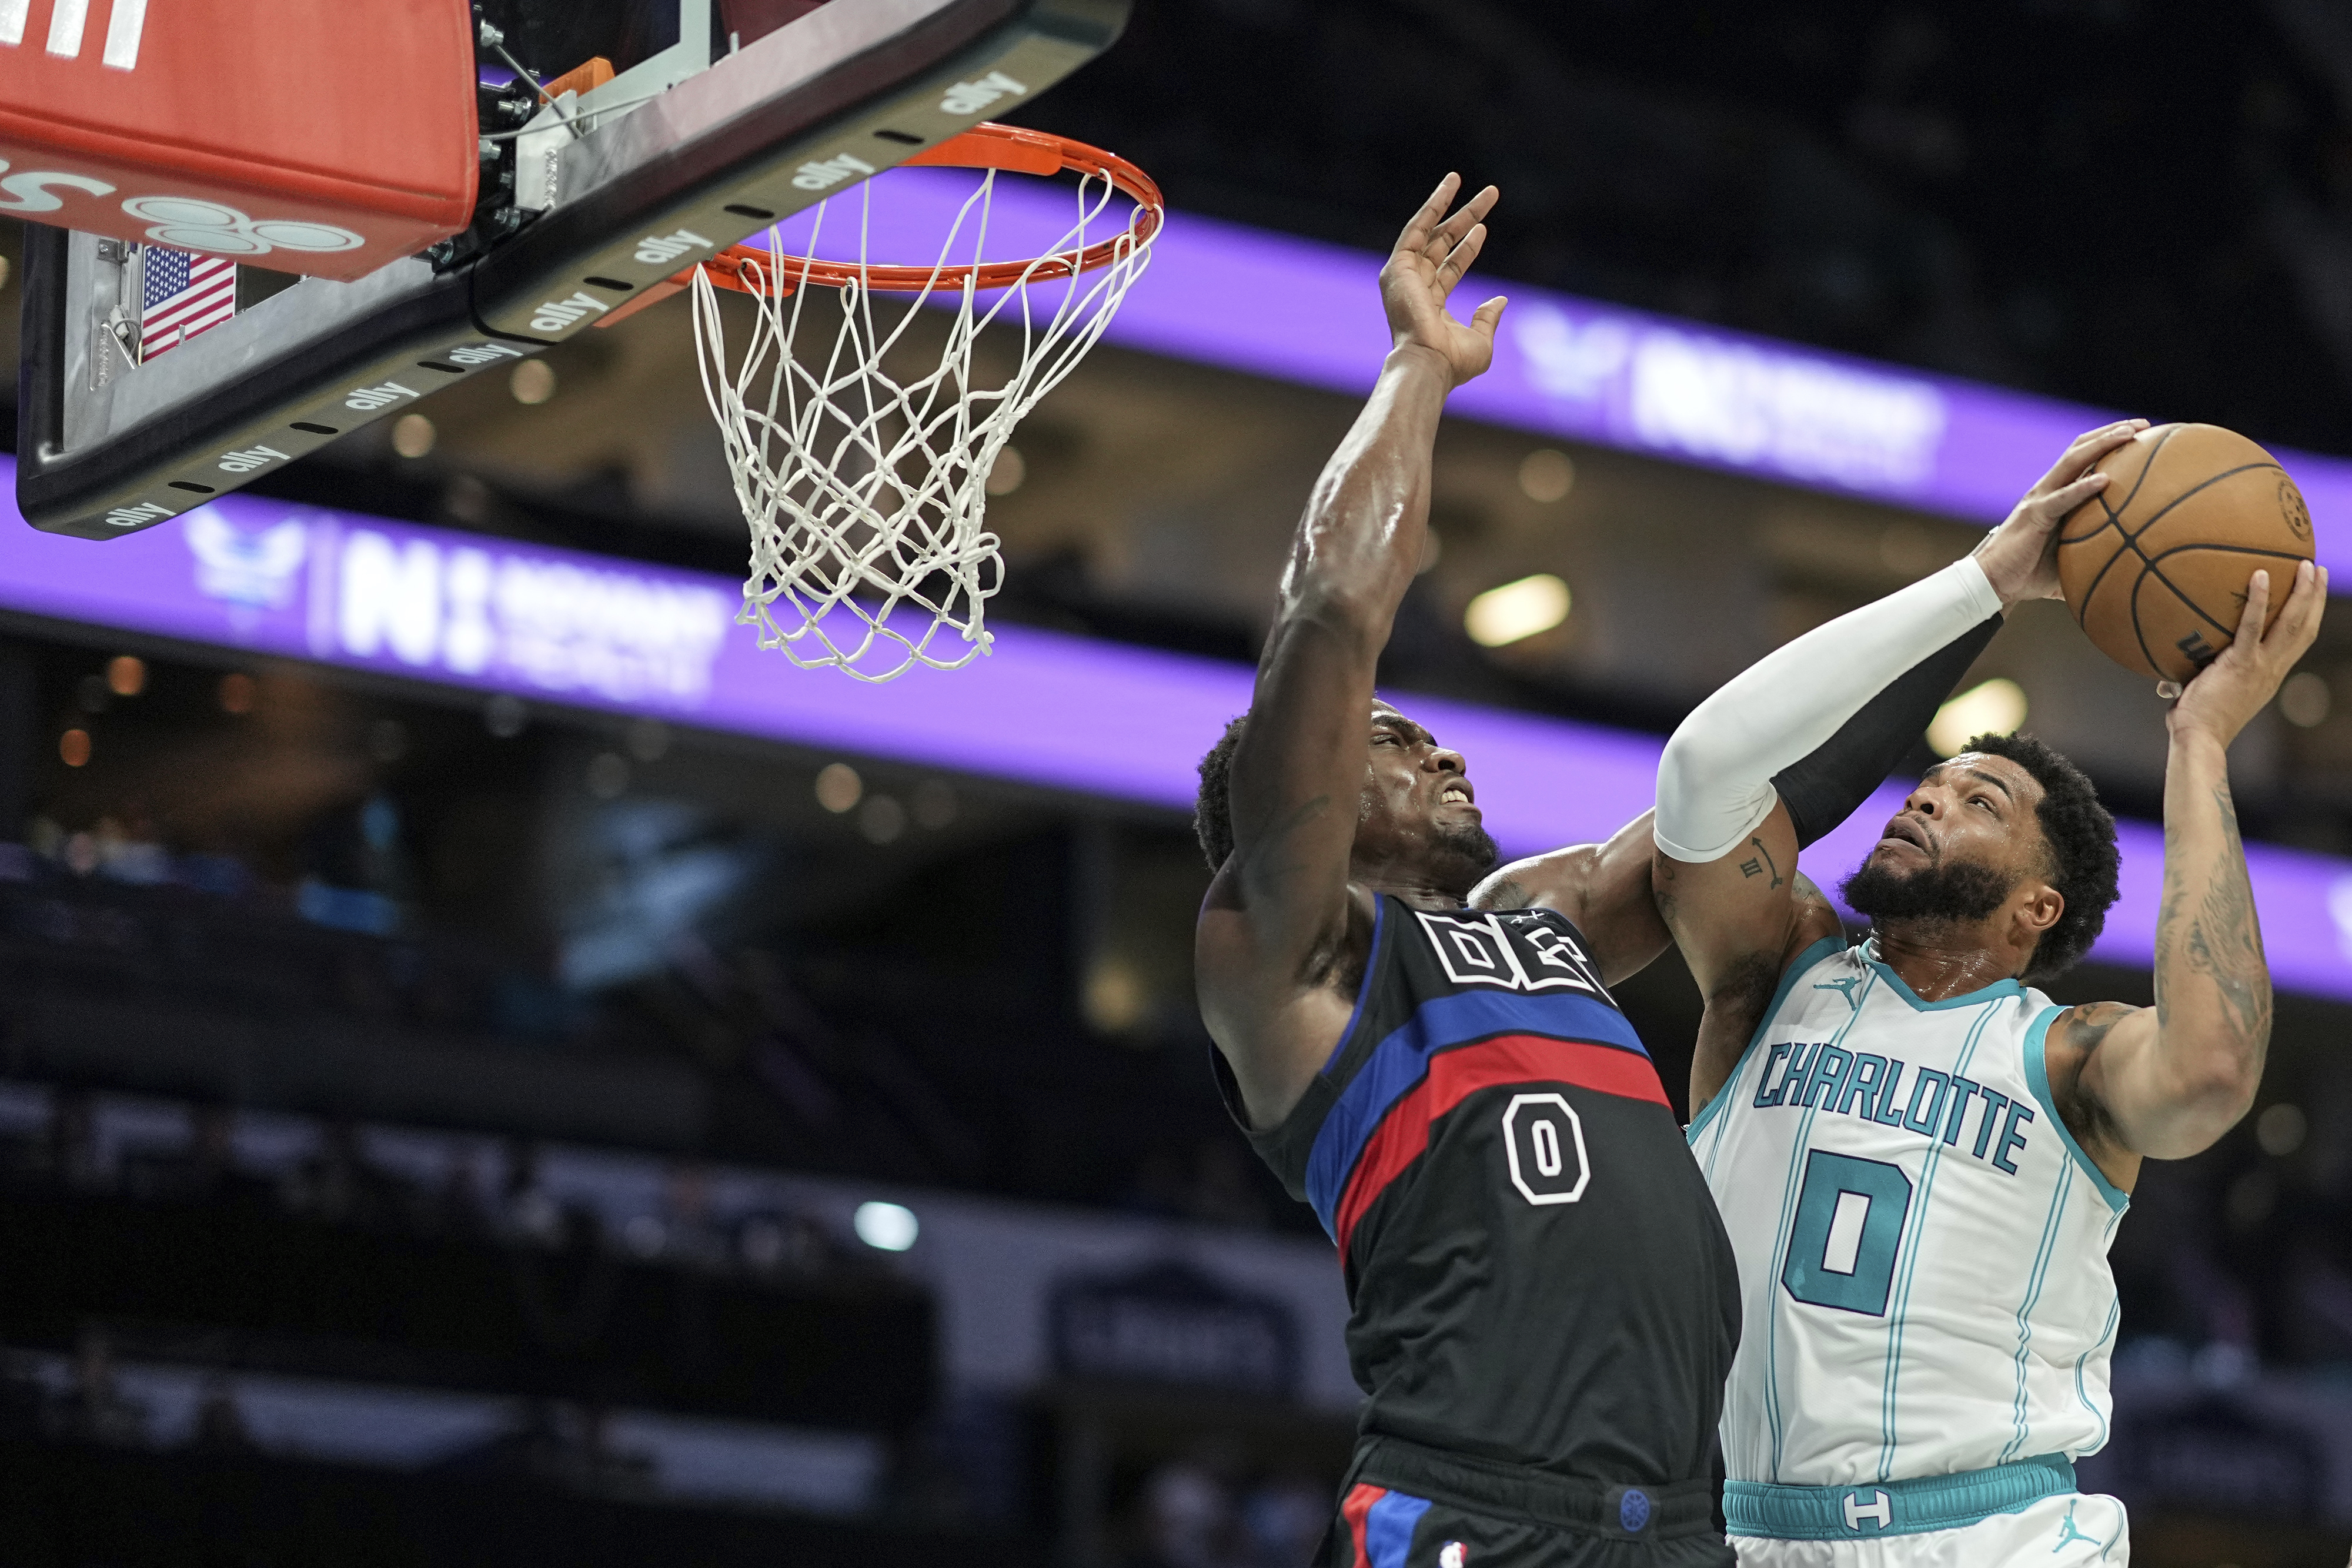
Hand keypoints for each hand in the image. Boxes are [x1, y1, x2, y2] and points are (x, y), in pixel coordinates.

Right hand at [1380, 174, 1505, 387]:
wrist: (1428, 363)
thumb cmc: (1453, 361)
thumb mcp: (1481, 341)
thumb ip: (1488, 318)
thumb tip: (1500, 300)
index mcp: (1430, 305)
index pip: (1450, 268)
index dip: (1468, 248)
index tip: (1483, 229)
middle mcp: (1414, 288)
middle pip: (1442, 244)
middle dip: (1465, 217)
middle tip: (1490, 194)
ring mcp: (1404, 276)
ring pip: (1429, 231)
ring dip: (1447, 203)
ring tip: (1462, 178)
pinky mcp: (1399, 267)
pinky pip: (1416, 228)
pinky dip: (1432, 206)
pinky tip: (1448, 186)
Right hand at [1972, 420, 2148, 607]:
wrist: (1992, 583)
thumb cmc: (2029, 574)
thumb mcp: (2070, 559)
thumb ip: (2094, 553)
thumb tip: (2128, 568)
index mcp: (2054, 494)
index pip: (2083, 458)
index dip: (2108, 441)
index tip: (2141, 434)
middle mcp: (2047, 489)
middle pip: (2080, 448)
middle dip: (2112, 431)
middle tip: (2143, 424)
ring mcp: (2039, 499)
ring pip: (2072, 461)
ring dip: (2102, 444)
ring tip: (2129, 433)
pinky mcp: (2034, 515)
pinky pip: (2062, 498)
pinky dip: (2082, 488)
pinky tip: (2104, 480)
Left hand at [2168, 559, 2328, 747]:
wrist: (2199, 739)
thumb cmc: (2195, 723)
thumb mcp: (2201, 696)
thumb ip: (2191, 684)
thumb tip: (2163, 683)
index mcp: (2269, 675)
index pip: (2298, 641)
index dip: (2309, 617)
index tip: (2313, 594)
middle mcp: (2273, 669)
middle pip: (2305, 627)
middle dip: (2315, 597)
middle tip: (2318, 569)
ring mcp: (2261, 666)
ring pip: (2292, 623)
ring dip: (2304, 593)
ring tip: (2307, 565)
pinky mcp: (2241, 663)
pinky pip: (2252, 626)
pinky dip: (2258, 600)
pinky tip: (2259, 575)